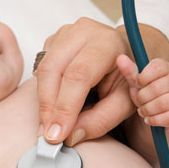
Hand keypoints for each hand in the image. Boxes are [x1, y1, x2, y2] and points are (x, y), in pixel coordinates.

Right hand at [36, 17, 135, 145]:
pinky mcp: (54, 40)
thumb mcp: (126, 101)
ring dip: (43, 101)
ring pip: (43, 69)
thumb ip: (102, 119)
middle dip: (48, 106)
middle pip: (53, 69)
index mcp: (107, 43)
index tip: (57, 134)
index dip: (65, 107)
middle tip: (48, 134)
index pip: (78, 75)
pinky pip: (40, 67)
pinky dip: (43, 90)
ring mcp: (65, 33)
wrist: (126, 52)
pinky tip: (54, 103)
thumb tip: (71, 136)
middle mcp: (83, 31)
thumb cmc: (128, 76)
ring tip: (50, 124)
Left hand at [116, 55, 168, 127]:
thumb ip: (130, 71)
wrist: (160, 113)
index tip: (138, 84)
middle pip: (155, 88)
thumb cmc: (147, 94)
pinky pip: (167, 118)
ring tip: (143, 110)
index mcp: (166, 68)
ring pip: (161, 104)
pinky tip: (149, 118)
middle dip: (142, 97)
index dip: (143, 78)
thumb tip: (120, 58)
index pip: (156, 68)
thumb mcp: (137, 82)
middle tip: (140, 100)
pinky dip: (154, 120)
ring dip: (146, 110)